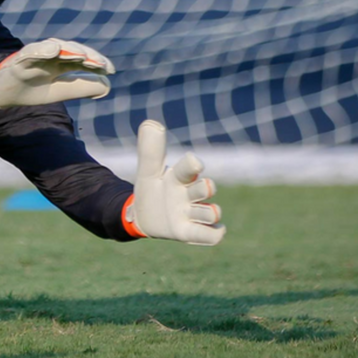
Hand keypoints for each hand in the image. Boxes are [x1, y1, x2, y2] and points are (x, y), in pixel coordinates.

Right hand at [0, 38, 114, 109]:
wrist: (1, 95)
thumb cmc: (30, 90)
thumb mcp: (59, 92)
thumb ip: (81, 88)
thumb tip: (106, 87)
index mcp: (60, 63)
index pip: (82, 58)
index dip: (96, 62)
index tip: (110, 70)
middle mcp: (49, 56)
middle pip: (71, 49)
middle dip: (86, 55)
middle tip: (99, 64)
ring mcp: (34, 56)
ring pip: (53, 47)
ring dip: (68, 50)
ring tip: (82, 56)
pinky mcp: (18, 61)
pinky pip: (30, 52)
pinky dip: (41, 49)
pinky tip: (54, 50)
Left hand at [123, 120, 224, 245]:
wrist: (143, 215)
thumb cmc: (150, 189)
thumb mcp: (147, 171)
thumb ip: (149, 150)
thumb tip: (150, 123)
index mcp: (180, 177)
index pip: (189, 167)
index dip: (193, 164)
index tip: (195, 163)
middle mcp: (190, 194)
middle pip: (207, 189)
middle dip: (206, 188)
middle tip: (203, 187)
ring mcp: (192, 213)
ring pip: (211, 213)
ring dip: (208, 212)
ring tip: (193, 211)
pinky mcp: (191, 232)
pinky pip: (212, 234)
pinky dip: (214, 233)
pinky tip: (213, 231)